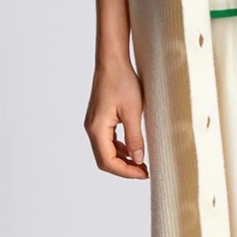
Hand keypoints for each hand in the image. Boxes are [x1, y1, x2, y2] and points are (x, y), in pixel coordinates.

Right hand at [85, 59, 147, 178]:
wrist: (112, 62)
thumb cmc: (122, 82)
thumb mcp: (133, 112)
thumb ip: (135, 138)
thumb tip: (138, 160)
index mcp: (97, 129)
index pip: (108, 161)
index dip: (126, 172)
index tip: (144, 174)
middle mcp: (92, 129)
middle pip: (105, 160)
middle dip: (124, 169)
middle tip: (144, 171)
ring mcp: (94, 124)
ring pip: (106, 152)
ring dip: (122, 160)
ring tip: (142, 162)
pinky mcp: (100, 120)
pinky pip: (107, 141)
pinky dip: (120, 149)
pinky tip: (134, 148)